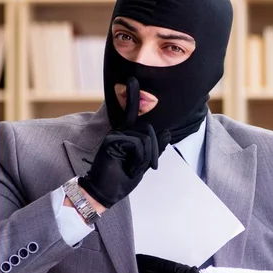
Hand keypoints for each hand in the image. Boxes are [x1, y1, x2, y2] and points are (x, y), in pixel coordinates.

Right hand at [78, 77, 169, 208]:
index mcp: (126, 135)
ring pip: (145, 138)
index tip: (132, 79)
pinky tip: (130, 168)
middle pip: (149, 130)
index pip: (132, 113)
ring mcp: (114, 135)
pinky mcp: (111, 140)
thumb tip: (167, 132)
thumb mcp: (143, 163)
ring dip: (146, 158)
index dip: (132, 95)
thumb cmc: (121, 180)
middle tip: (150, 166)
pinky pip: (138, 144)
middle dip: (155, 150)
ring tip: (134, 169)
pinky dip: (140, 160)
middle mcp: (120, 132)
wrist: (105, 194)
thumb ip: (154, 148)